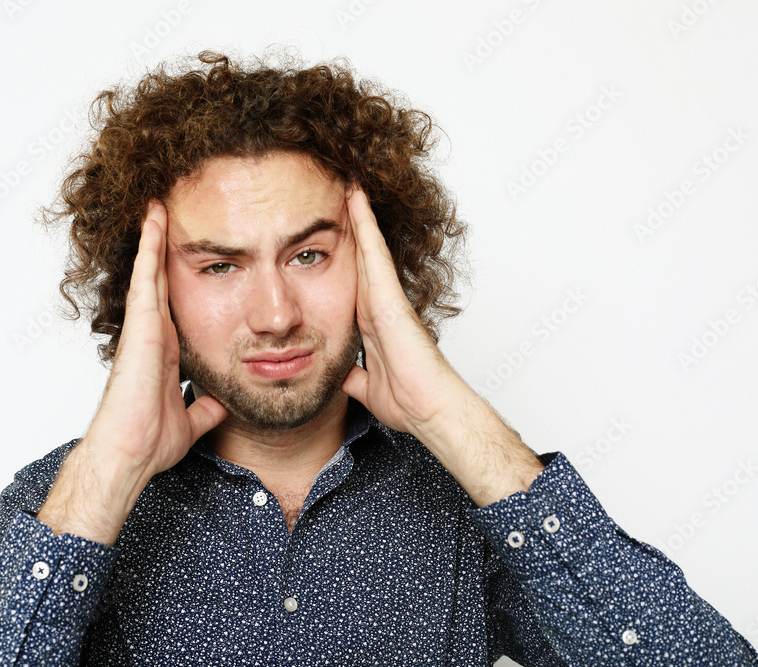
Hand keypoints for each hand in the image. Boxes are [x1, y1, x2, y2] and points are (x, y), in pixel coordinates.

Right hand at [37, 201, 227, 542]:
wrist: (131, 454)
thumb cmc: (150, 441)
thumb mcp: (192, 420)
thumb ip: (205, 409)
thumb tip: (221, 405)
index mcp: (168, 348)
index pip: (176, 301)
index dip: (179, 275)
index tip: (192, 252)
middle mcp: (156, 332)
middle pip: (162, 278)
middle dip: (167, 247)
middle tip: (172, 211)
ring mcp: (146, 326)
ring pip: (151, 269)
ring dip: (156, 236)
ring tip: (161, 201)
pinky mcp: (142, 325)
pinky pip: (146, 276)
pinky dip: (150, 246)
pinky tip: (155, 218)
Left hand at [340, 186, 459, 437]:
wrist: (429, 410)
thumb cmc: (408, 399)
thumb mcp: (364, 385)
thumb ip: (349, 374)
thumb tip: (333, 372)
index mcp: (370, 321)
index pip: (351, 277)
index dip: (342, 251)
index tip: (328, 229)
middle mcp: (378, 303)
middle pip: (360, 254)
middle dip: (350, 223)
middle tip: (338, 187)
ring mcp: (385, 297)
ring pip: (367, 245)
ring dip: (356, 212)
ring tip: (345, 179)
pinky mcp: (389, 298)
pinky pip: (374, 253)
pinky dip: (364, 225)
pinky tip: (354, 198)